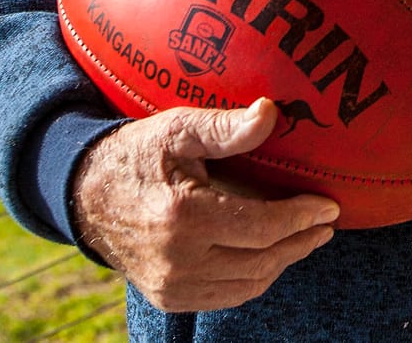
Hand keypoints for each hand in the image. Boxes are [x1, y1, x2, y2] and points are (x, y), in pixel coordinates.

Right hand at [70, 98, 338, 312]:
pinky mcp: (168, 298)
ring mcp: (171, 286)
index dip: (301, 218)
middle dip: (300, 242)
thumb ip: (224, 126)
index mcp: (183, 218)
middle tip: (326, 224)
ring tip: (304, 238)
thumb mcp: (176, 129)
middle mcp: (177, 261)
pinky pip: (226, 296)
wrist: (82, 195)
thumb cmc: (135, 154)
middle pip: (261, 261)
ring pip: (247, 284)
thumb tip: (270, 113)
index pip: (262, 227)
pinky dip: (253, 278)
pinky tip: (268, 256)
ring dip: (281, 262)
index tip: (329, 206)